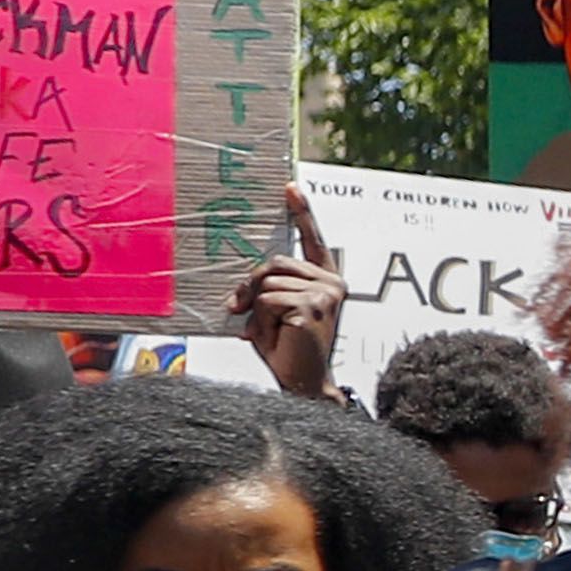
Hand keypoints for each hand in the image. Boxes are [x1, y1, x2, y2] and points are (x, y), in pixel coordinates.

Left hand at [231, 186, 344, 396]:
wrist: (303, 383)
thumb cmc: (287, 347)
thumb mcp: (270, 311)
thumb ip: (263, 289)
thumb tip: (239, 291)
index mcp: (325, 280)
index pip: (313, 241)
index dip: (302, 213)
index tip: (290, 187)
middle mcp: (332, 283)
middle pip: (275, 262)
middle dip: (251, 286)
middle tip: (240, 310)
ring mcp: (326, 294)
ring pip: (267, 282)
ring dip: (256, 309)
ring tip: (270, 331)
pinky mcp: (314, 307)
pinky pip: (268, 300)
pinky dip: (262, 319)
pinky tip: (278, 336)